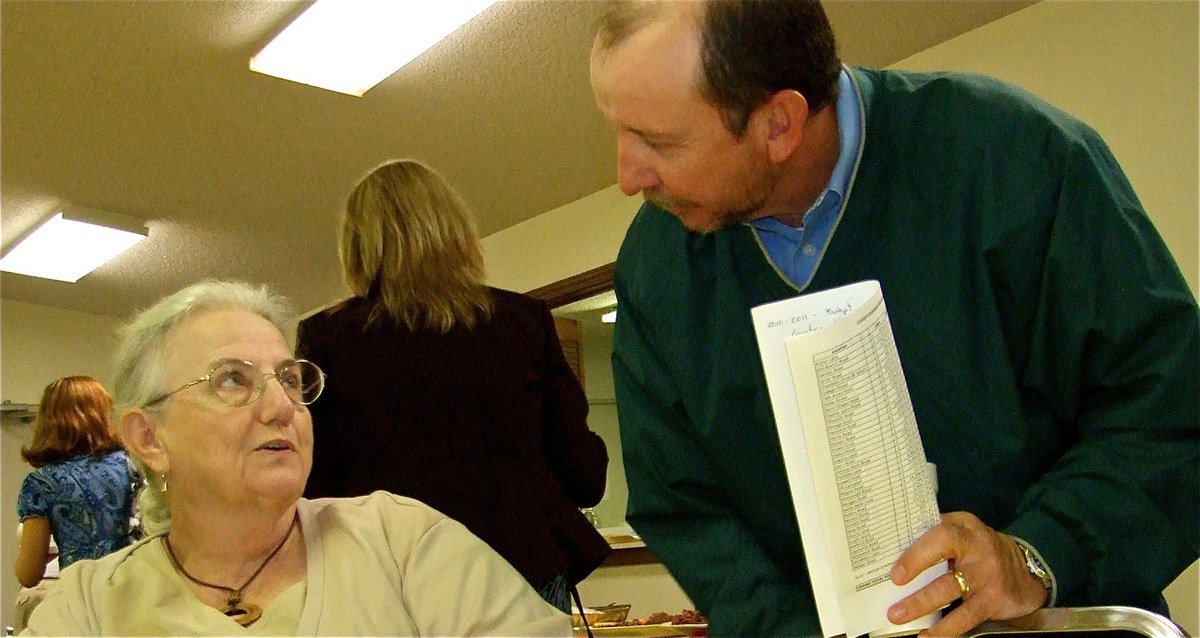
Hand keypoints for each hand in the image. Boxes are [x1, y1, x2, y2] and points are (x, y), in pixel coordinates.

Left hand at [887, 511, 1048, 636]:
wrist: (1025, 567)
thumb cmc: (978, 548)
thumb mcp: (961, 530)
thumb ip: (933, 534)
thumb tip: (891, 547)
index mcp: (964, 528)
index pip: (940, 535)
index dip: (916, 555)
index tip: (895, 574)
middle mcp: (977, 549)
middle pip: (946, 569)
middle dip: (918, 589)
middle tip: (893, 605)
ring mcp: (987, 575)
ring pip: (952, 593)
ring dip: (923, 606)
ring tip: (899, 618)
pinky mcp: (993, 599)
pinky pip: (966, 616)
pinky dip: (945, 629)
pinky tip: (927, 636)